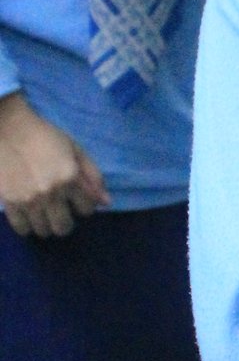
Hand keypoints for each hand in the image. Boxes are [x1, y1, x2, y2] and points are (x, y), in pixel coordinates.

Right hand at [0, 91, 109, 237]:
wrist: (9, 129)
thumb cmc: (46, 137)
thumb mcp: (76, 150)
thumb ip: (93, 176)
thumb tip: (106, 202)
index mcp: (70, 178)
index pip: (86, 210)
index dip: (84, 205)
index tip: (77, 199)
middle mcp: (51, 193)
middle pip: (63, 227)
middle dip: (66, 221)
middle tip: (60, 212)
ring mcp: (29, 200)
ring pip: (43, 231)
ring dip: (46, 224)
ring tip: (44, 213)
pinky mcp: (10, 203)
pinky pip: (21, 228)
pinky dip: (27, 227)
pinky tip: (29, 216)